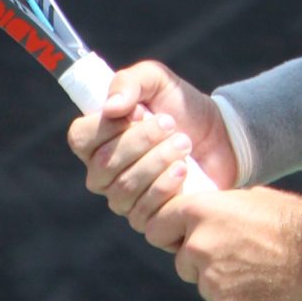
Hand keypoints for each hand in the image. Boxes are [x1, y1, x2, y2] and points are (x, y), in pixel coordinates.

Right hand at [68, 60, 238, 236]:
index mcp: (98, 138)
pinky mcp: (147, 219)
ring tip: (184, 143)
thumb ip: (128, 82)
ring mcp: (123, 199)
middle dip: (141, 141)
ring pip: (123, 188)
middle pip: (103, 165)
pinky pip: (143, 211)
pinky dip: (165, 186)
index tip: (139, 112)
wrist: (222, 136)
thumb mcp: (157, 80)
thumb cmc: (182, 107)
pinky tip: (184, 170)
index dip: (106, 126)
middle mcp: (103, 172)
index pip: (79, 138)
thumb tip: (110, 107)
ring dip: (158, 160)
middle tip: (171, 124)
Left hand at [173, 185, 301, 300]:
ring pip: (207, 286)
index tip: (181, 240)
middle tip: (240, 256)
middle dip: (203, 263)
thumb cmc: (288, 219)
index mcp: (199, 213)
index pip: (158, 228)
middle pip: (184, 263)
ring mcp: (211, 280)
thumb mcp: (245, 201)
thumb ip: (214, 216)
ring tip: (261, 271)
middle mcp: (198, 246)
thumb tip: (196, 225)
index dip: (171, 235)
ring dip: (225, 283)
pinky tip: (267, 288)